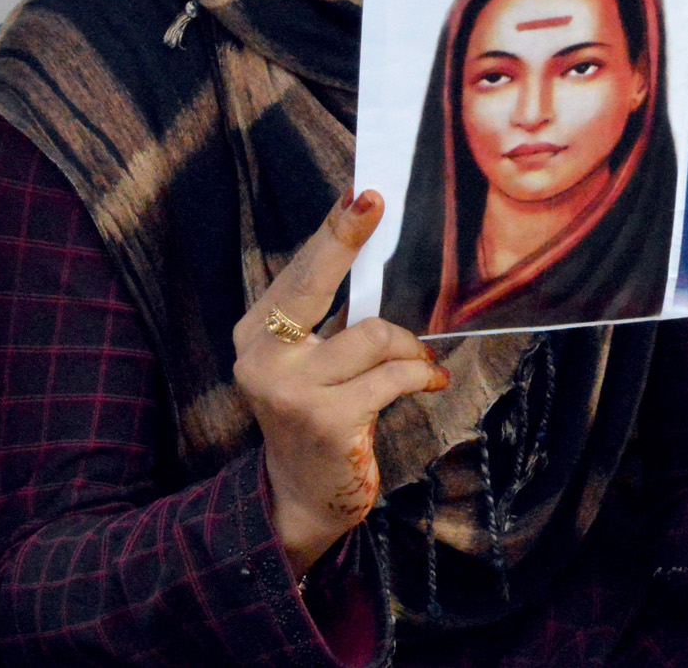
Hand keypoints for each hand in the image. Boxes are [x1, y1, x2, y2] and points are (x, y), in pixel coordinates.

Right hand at [232, 190, 449, 578]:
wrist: (303, 495)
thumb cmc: (322, 413)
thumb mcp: (316, 362)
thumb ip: (333, 318)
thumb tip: (378, 258)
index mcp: (257, 333)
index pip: (299, 271)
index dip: (331, 231)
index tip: (358, 193)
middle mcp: (262, 357)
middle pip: (312, 282)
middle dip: (344, 239)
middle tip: (373, 202)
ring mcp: (290, 390)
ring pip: (373, 334)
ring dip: (408, 346)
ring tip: (419, 362)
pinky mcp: (326, 419)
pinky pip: (393, 376)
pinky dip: (420, 375)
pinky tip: (430, 382)